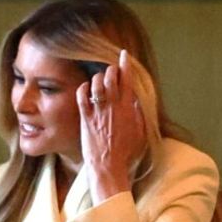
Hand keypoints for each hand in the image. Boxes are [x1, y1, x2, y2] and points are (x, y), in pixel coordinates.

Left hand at [78, 49, 148, 203]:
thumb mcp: (140, 131)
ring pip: (96, 84)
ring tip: (97, 82)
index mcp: (129, 109)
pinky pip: (81, 97)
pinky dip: (82, 89)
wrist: (109, 166)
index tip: (123, 55)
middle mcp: (114, 107)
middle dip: (109, 70)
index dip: (125, 65)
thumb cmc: (125, 152)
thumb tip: (136, 100)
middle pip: (111, 78)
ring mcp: (99, 112)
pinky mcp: (86, 119)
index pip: (128, 80)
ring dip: (96, 79)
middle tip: (109, 72)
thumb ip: (138, 113)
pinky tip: (84, 89)